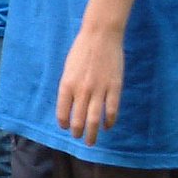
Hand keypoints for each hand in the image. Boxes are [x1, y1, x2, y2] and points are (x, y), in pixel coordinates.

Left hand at [56, 22, 123, 145]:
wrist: (101, 35)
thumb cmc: (81, 50)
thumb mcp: (68, 69)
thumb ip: (68, 87)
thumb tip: (69, 106)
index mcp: (67, 85)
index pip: (63, 112)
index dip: (64, 123)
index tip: (66, 128)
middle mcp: (82, 90)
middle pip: (79, 120)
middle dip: (78, 133)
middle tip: (80, 138)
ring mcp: (99, 90)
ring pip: (95, 119)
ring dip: (92, 133)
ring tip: (91, 141)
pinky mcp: (114, 87)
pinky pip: (112, 110)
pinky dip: (109, 121)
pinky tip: (107, 126)